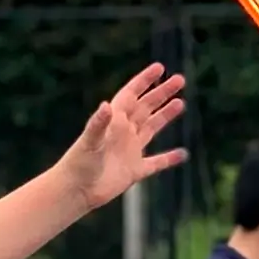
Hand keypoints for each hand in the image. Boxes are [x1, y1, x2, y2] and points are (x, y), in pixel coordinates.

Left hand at [55, 63, 186, 210]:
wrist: (76, 190)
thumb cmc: (78, 164)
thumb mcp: (89, 141)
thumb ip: (98, 123)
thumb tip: (106, 104)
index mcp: (114, 121)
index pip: (132, 94)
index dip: (145, 80)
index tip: (160, 67)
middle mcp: (123, 132)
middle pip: (146, 107)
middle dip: (162, 93)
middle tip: (180, 80)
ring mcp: (130, 151)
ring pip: (152, 128)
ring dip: (165, 116)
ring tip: (180, 103)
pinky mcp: (135, 171)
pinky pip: (156, 162)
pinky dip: (169, 158)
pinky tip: (183, 153)